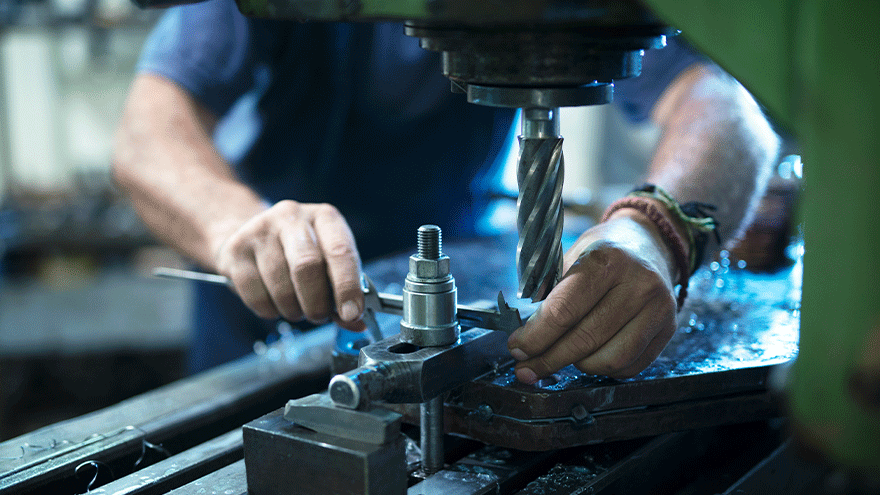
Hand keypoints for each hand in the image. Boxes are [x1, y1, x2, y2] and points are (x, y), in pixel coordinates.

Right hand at [215, 200, 364, 330]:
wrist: (252, 236)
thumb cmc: (300, 253)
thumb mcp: (328, 263)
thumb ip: (343, 292)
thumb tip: (356, 323)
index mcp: (324, 217)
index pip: (340, 251)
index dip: (347, 287)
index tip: (351, 314)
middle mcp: (292, 216)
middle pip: (307, 266)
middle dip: (316, 303)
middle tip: (318, 316)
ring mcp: (260, 230)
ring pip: (281, 287)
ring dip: (293, 310)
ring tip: (296, 307)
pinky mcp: (236, 250)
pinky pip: (256, 296)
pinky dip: (270, 310)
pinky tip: (274, 303)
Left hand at [507, 209, 679, 381]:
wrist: (650, 243)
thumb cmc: (603, 252)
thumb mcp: (570, 255)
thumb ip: (548, 292)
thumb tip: (524, 337)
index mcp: (606, 260)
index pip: (564, 311)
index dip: (535, 336)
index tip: (517, 347)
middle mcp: (638, 284)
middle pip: (585, 339)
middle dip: (548, 359)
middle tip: (527, 367)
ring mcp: (659, 308)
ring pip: (609, 359)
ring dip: (578, 365)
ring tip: (562, 356)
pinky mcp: (669, 328)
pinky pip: (631, 366)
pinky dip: (604, 369)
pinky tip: (589, 357)